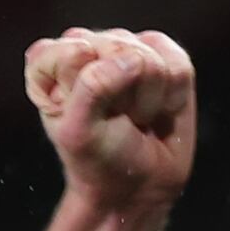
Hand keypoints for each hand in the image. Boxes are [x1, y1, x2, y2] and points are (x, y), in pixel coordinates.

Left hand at [25, 27, 195, 216]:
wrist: (139, 184)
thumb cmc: (98, 159)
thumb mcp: (79, 131)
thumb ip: (93, 88)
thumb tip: (133, 58)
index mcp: (50, 64)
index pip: (72, 49)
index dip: (87, 85)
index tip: (86, 116)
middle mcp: (88, 46)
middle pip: (117, 46)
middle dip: (122, 93)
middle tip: (115, 119)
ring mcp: (128, 48)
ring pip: (151, 57)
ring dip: (149, 98)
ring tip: (135, 117)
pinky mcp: (164, 56)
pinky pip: (179, 65)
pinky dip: (174, 96)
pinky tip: (160, 109)